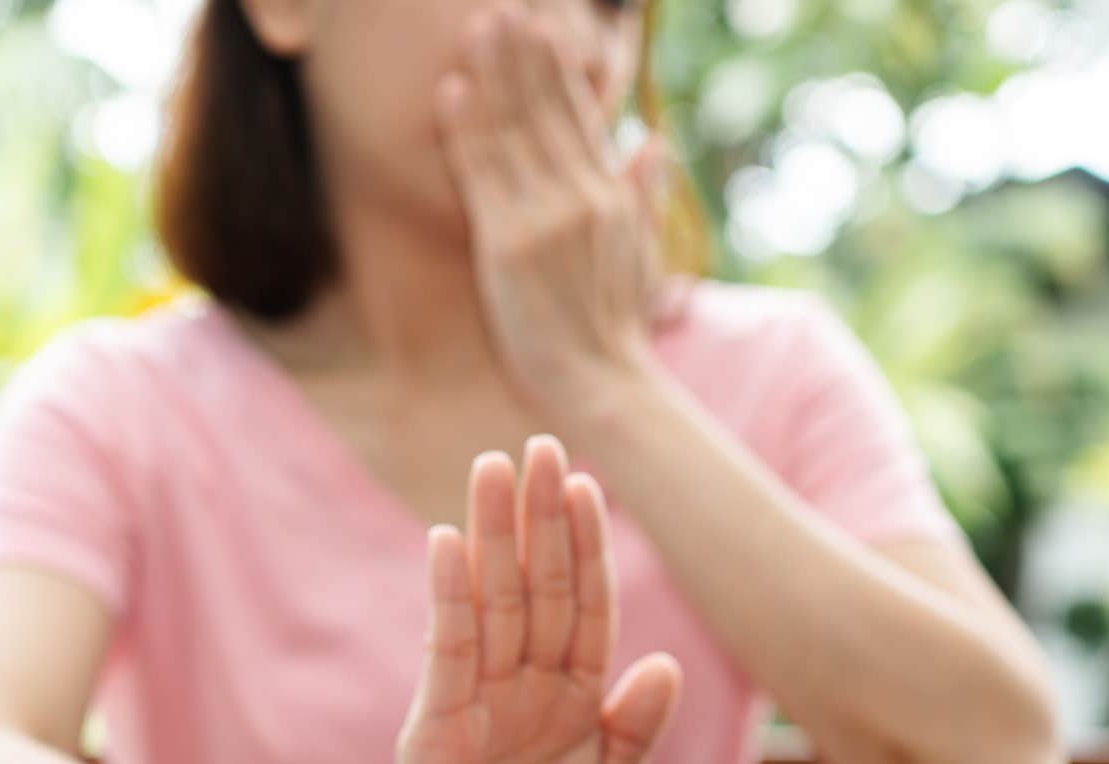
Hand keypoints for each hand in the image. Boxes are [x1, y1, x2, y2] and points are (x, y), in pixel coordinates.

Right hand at [381, 433, 682, 763]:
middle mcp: (522, 688)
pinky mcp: (432, 730)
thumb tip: (663, 663)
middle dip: (540, 518)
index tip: (590, 483)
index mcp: (570, 698)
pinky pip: (445, 653)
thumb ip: (628, 729)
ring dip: (493, 535)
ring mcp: (476, 704)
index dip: (588, 547)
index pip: (584, 607)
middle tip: (540, 444)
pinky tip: (447, 543)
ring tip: (493, 466)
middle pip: (537, 588)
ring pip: (491, 604)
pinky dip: (447, 598)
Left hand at [435, 2, 670, 421]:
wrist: (601, 382)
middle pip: (548, 111)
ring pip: (515, 132)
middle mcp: (582, 196)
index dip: (560, 69)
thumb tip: (654, 144)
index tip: (545, 23)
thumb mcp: (640, 254)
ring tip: (478, 26)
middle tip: (505, 6)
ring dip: (494, 75)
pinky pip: (484, 176)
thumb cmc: (614, 326)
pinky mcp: (509, 243)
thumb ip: (642, 195)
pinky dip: (467, 132)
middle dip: (525, 55)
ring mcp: (546, 217)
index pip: (582, 117)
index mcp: (611, 195)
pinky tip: (454, 91)